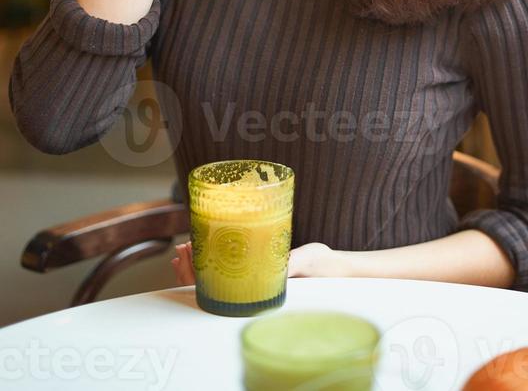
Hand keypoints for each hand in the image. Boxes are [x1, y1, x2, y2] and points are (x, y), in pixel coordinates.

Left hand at [171, 241, 351, 285]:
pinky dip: (218, 258)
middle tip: (182, 250)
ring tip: (187, 249)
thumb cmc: (322, 267)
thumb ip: (289, 263)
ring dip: (202, 263)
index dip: (199, 273)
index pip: (220, 285)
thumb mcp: (304, 261)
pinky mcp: (262, 268)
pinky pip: (234, 268)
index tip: (187, 257)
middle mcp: (254, 285)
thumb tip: (277, 267)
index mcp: (259, 289)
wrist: (336, 268)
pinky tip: (210, 247)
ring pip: (220, 275)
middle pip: (214, 280)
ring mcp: (255, 277)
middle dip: (194, 267)